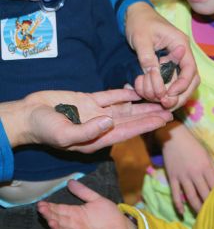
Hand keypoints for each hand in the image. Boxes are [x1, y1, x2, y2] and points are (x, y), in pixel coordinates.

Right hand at [1, 89, 171, 151]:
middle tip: (170, 108)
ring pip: (124, 107)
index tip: (164, 120)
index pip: (128, 131)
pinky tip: (137, 90)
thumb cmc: (44, 130)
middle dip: (150, 114)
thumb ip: (87, 131)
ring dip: (141, 103)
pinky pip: (110, 96)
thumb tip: (109, 121)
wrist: (28, 115)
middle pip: (131, 119)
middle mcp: (101, 125)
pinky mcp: (88, 100)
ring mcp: (95, 112)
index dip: (147, 125)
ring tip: (159, 98)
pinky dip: (123, 93)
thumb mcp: (64, 135)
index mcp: (97, 137)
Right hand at [38, 180, 137, 228]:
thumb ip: (83, 192)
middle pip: (59, 219)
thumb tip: (70, 181)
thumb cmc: (108, 214)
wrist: (122, 227)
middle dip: (50, 215)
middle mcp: (75, 224)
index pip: (60, 209)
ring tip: (51, 222)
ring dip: (57, 228)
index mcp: (76, 213)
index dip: (50, 207)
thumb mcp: (95, 199)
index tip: (41, 203)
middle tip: (42, 210)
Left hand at [125, 2, 199, 108]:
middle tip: (164, 104)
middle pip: (190, 81)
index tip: (169, 94)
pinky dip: (159, 89)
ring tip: (153, 98)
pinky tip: (146, 90)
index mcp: (180, 44)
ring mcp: (175, 61)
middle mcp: (181, 55)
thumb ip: (147, 58)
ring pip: (180, 84)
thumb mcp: (141, 38)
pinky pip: (168, 82)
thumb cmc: (140, 22)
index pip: (190, 69)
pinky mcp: (166, 66)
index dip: (182, 85)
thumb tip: (154, 77)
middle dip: (179, 95)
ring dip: (169, 95)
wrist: (134, 14)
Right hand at [161, 123, 213, 214]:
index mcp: (205, 166)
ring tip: (200, 216)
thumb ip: (213, 168)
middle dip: (209, 205)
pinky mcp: (172, 177)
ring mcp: (183, 176)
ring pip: (191, 196)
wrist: (173, 136)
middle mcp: (195, 173)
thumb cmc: (192, 144)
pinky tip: (182, 212)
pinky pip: (175, 193)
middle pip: (204, 193)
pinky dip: (178, 204)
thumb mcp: (206, 154)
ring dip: (196, 207)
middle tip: (212, 214)